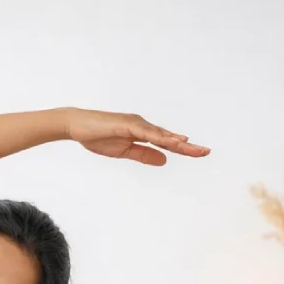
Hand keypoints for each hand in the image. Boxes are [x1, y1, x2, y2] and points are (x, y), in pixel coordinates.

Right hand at [64, 107, 209, 165]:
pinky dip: (158, 136)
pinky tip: (169, 141)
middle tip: (205, 152)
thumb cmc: (98, 136)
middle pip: (169, 137)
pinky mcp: (126, 124)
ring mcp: (135, 123)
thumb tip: (165, 160)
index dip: (184, 148)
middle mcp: (143, 126)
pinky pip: (145, 132)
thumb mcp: (125, 151)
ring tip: (192, 148)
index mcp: (143, 134)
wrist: (77, 126)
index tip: (200, 153)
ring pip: (160, 134)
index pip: (167, 142)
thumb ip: (144, 155)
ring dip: (176, 141)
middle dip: (187, 146)